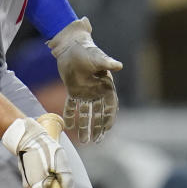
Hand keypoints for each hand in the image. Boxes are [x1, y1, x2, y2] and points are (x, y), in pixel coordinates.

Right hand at [2, 117, 74, 187]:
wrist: (28, 136)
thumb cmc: (45, 148)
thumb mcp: (60, 163)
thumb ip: (66, 179)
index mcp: (37, 185)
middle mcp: (31, 185)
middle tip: (63, 178)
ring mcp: (28, 180)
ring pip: (43, 187)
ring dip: (52, 181)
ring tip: (55, 166)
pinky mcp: (28, 174)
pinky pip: (39, 180)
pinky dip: (46, 176)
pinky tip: (48, 164)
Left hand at [47, 18, 122, 142]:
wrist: (71, 46)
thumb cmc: (87, 50)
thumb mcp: (97, 58)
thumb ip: (107, 63)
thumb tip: (119, 65)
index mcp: (106, 85)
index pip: (109, 106)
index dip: (109, 118)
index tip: (106, 130)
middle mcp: (96, 91)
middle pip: (98, 114)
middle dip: (97, 128)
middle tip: (95, 141)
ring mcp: (85, 92)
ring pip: (86, 113)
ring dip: (84, 127)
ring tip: (83, 141)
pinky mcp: (73, 90)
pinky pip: (71, 106)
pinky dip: (70, 116)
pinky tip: (67, 127)